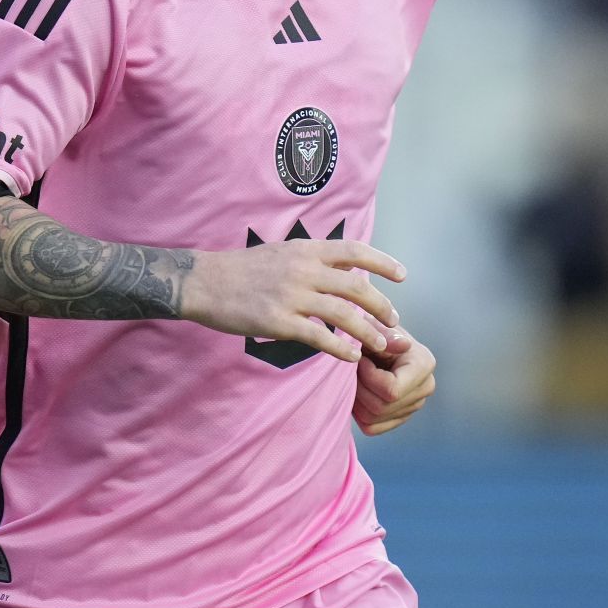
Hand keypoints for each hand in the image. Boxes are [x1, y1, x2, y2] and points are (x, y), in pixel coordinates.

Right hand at [181, 239, 405, 361]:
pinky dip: (340, 348)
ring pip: (343, 315)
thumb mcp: (280, 252)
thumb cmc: (242, 269)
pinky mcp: (279, 321)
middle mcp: (303, 269)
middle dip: (381, 305)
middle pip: (356, 287)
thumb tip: (340, 272)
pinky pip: (319, 337)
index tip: (402, 275)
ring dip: (368, 332)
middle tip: (394, 321)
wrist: (205, 282)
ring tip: (380, 345)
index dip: (382, 262)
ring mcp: (292, 296)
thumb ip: (310, 260)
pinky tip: (351, 357)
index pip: (354, 250)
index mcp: (305, 249)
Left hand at [353, 325, 435, 435]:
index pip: (392, 390)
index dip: (368, 378)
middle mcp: (425, 388)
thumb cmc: (375, 331)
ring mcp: (414, 405)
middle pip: (381, 407)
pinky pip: (371, 427)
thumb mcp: (376, 325)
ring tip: (354, 377)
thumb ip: (385, 335)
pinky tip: (357, 391)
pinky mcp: (400, 417)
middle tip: (351, 369)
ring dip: (355, 399)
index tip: (359, 359)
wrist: (377, 340)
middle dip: (359, 387)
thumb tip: (403, 345)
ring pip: (373, 419)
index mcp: (424, 365)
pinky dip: (357, 412)